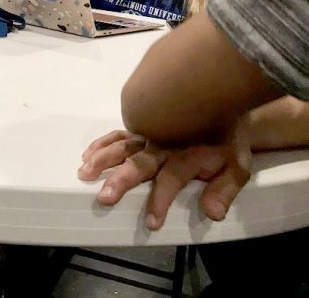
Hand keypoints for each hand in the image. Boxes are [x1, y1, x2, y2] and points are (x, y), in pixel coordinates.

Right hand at [78, 124, 252, 229]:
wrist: (222, 98)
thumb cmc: (226, 138)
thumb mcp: (237, 165)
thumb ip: (225, 189)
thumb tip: (213, 213)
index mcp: (187, 156)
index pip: (171, 180)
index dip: (161, 201)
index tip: (151, 223)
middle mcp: (164, 145)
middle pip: (140, 163)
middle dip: (121, 181)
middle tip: (104, 198)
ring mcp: (149, 134)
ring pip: (123, 147)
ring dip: (103, 160)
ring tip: (85, 173)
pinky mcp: (141, 125)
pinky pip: (118, 134)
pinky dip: (102, 143)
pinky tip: (88, 155)